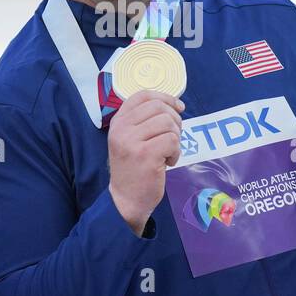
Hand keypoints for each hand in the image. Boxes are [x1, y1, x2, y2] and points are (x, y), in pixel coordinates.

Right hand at [107, 90, 184, 235]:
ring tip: (167, 152)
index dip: (164, 97)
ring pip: (168, 123)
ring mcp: (132, 141)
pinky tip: (167, 162)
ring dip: (175, 138)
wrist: (125, 200)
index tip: (178, 108)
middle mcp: (122, 129)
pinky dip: (176, 152)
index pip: (142, 95)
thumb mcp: (130, 139)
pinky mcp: (145, 155)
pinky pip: (173, 140)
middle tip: (173, 138)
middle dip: (174, 120)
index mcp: (118, 122)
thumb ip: (144, 121)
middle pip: (159, 107)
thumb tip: (176, 104)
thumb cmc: (133, 169)